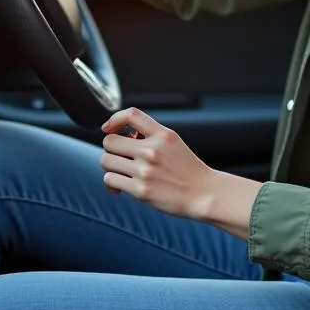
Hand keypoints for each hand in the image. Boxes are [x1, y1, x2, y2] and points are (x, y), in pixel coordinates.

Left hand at [99, 108, 215, 218]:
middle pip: (110, 141)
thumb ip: (150, 136)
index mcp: (163, 135)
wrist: (203, 194)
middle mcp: (153, 150)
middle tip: (121, 157)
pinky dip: (112, 183)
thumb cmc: (187, 170)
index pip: (131, 115)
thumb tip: (120, 136)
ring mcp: (146, 171)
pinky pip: (110, 180)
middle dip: (111, 149)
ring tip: (122, 172)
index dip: (114, 118)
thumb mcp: (173, 142)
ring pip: (106, 161)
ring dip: (110, 167)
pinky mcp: (141, 191)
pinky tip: (121, 186)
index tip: (109, 128)